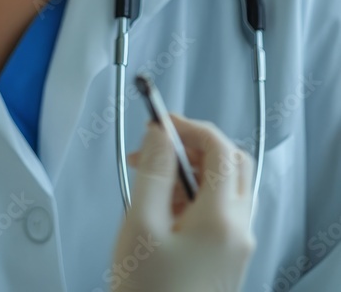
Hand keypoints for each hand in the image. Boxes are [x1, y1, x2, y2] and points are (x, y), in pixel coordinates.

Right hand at [111, 113, 256, 291]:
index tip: (158, 121)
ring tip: (151, 176)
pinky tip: (161, 206)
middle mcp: (238, 230)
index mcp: (222, 218)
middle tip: (158, 143)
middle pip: (232, 163)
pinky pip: (220, 211)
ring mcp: (236, 246)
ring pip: (227, 186)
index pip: (219, 148)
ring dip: (192, 169)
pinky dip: (194, 194)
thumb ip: (154, 171)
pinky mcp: (226, 259)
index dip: (187, 126)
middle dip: (194, 144)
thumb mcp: (140, 223)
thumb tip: (161, 133)